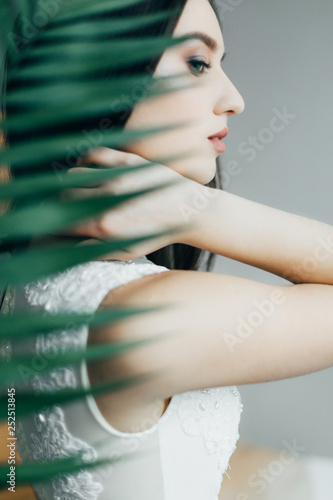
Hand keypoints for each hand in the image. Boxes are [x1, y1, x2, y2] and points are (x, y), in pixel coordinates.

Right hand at [60, 147, 212, 260]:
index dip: (54, 223)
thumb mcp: (127, 252)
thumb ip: (94, 251)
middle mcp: (108, 199)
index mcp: (106, 226)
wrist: (189, 211)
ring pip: (74, 174)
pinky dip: (84, 160)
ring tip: (78, 188)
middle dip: (60, 203)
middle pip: (64, 196)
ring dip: (71, 182)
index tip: (55, 222)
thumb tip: (65, 247)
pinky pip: (93, 154)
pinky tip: (89, 168)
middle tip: (67, 206)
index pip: (63, 222)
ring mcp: (118, 177)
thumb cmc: (158, 234)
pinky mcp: (128, 160)